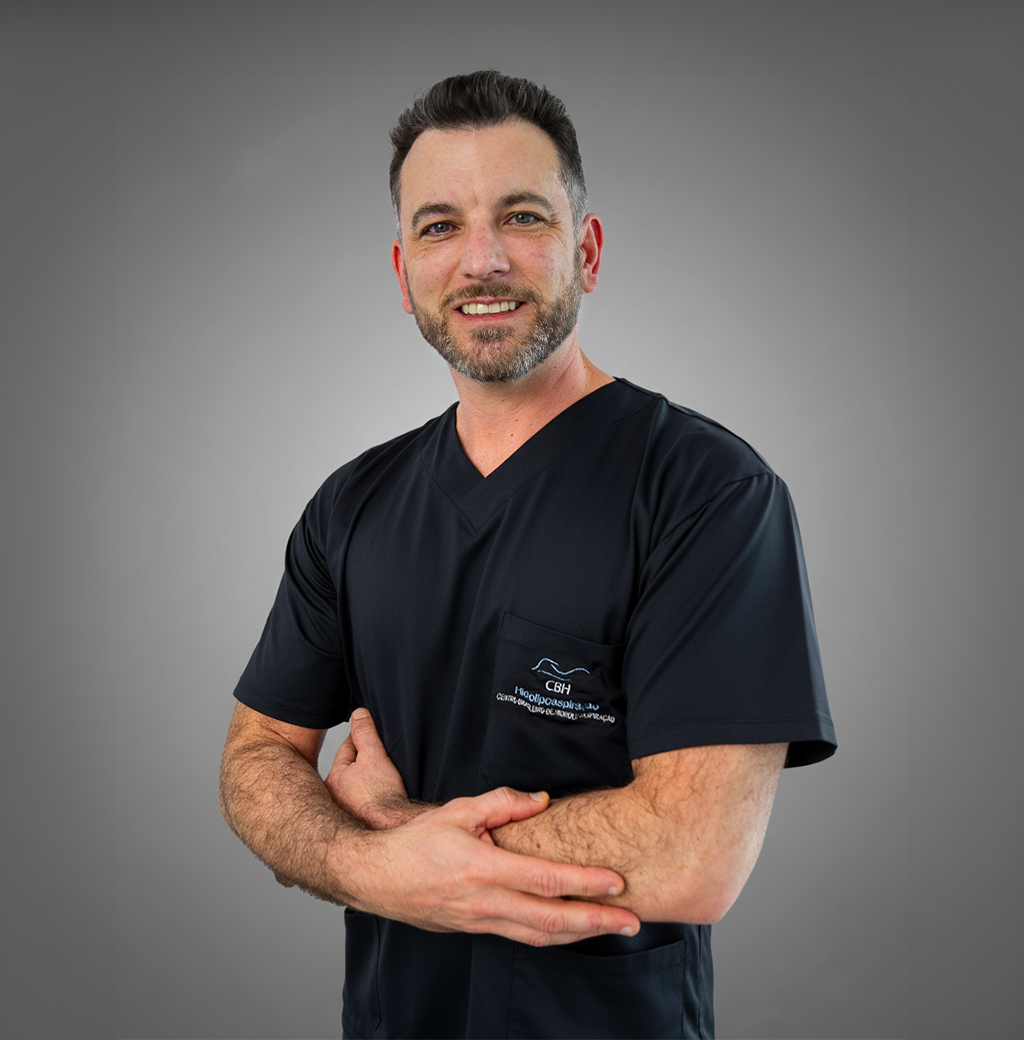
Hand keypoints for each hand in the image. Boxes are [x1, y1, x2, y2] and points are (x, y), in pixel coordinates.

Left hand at [325, 708, 415, 827]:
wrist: (394, 830)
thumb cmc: (382, 797)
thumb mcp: (374, 756)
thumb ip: (365, 733)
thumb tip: (358, 713)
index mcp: (333, 779)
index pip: (347, 748)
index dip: (363, 739)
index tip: (376, 736)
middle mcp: (333, 798)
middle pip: (351, 767)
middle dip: (365, 760)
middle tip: (382, 759)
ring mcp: (344, 812)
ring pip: (357, 784)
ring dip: (368, 779)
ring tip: (385, 780)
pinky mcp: (358, 823)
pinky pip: (364, 801)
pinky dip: (372, 796)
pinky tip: (384, 797)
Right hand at [341, 785, 641, 946]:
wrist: (375, 878)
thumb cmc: (414, 843)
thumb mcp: (457, 811)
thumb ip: (502, 803)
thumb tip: (541, 799)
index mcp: (483, 870)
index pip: (546, 882)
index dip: (585, 884)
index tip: (617, 884)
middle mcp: (486, 903)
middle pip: (552, 920)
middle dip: (597, 922)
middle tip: (632, 921)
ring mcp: (481, 922)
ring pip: (540, 936)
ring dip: (580, 935)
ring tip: (611, 928)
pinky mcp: (475, 930)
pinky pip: (522, 937)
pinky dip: (552, 936)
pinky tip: (569, 930)